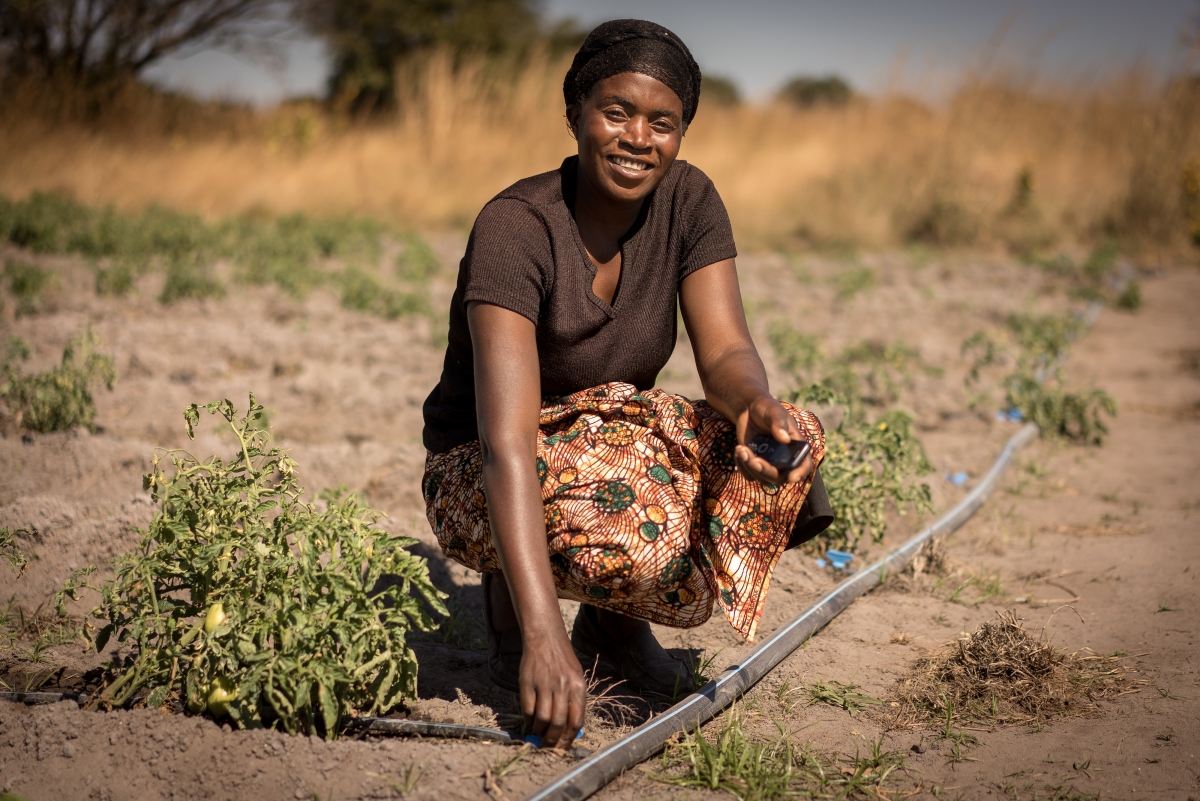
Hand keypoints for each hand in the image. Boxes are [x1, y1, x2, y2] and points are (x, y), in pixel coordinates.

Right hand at [519, 626, 585, 750]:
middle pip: (558, 724)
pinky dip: (528, 721)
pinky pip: (528, 709)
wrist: (545, 638)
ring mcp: (544, 685)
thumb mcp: (576, 678)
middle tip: (547, 747)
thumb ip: (574, 702)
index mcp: (578, 687)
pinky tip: (529, 723)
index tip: (562, 749)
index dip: (568, 739)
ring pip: (542, 719)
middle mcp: (562, 687)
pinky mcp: (527, 683)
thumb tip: (570, 731)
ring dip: (539, 732)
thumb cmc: (562, 661)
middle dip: (552, 741)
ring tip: (538, 734)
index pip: (576, 721)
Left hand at [734, 394, 813, 485]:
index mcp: (796, 446)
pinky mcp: (755, 465)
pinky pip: (749, 475)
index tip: (791, 478)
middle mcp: (785, 459)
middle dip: (766, 471)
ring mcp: (770, 464)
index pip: (804, 465)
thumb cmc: (767, 408)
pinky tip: (739, 449)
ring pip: (763, 479)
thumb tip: (785, 439)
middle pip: (780, 477)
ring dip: (750, 467)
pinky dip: (742, 465)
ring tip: (741, 448)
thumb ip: (779, 423)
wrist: (749, 410)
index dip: (800, 473)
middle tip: (754, 460)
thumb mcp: (774, 412)